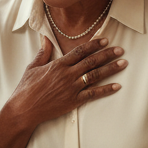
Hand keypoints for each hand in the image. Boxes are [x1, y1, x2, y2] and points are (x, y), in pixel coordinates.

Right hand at [0, 36, 126, 147]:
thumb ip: (43, 53)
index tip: (104, 40)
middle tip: (120, 50)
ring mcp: (72, 88)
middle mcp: (67, 75)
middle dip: (107, 54)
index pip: (79, 51)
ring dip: (111, 69)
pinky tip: (117, 86)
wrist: (24, 109)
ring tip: (123, 63)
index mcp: (58, 65)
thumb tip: (46, 39)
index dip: (93, 45)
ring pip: (95, 75)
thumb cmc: (26, 88)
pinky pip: (93, 94)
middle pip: (91, 61)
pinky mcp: (74, 101)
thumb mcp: (32, 67)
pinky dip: (106, 90)